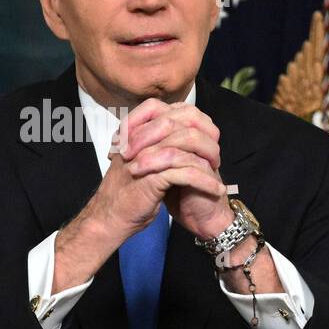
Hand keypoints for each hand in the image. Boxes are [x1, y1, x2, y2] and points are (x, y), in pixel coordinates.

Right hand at [52, 99, 227, 292]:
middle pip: (179, 123)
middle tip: (216, 158)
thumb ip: (156, 145)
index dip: (192, 121)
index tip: (207, 139)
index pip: (165, 110)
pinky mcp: (150, 177)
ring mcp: (143, 156)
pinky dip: (205, 181)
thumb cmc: (128, 192)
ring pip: (185, 146)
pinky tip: (215, 189)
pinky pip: (185, 173)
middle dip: (204, 140)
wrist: (110, 218)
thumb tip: (183, 133)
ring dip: (207, 162)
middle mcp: (137, 139)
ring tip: (218, 175)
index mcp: (134, 132)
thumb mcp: (143, 162)